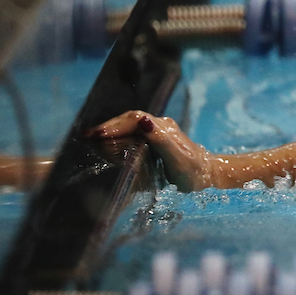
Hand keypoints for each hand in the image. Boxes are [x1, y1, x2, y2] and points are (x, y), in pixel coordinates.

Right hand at [88, 111, 215, 191]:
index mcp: (163, 127)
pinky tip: (107, 144)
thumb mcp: (177, 158)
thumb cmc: (193, 170)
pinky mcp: (156, 141)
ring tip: (91, 139)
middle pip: (129, 119)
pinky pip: (133, 133)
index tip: (96, 134)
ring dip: (111, 130)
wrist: (209, 175)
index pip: (133, 119)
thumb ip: (161, 139)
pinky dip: (118, 136)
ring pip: (130, 125)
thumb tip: (142, 121)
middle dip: (108, 126)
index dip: (114, 125)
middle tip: (86, 136)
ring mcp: (158, 132)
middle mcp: (159, 126)